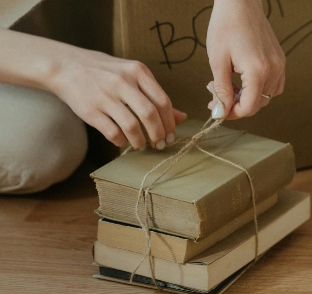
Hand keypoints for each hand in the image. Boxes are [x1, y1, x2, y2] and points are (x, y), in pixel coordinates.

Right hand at [49, 49, 185, 149]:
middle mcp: (122, 81)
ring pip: (132, 126)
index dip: (170, 123)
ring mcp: (105, 95)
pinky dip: (121, 141)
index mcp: (138, 71)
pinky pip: (112, 132)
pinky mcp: (90, 110)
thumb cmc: (106, 72)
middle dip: (159, 134)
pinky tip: (123, 141)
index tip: (171, 135)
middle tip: (160, 144)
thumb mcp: (133, 76)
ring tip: (141, 145)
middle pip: (150, 114)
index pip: (163, 101)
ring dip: (140, 141)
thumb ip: (155, 95)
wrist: (65, 66)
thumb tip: (181, 117)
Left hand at [206, 0, 285, 118]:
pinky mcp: (280, 60)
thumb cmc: (226, 26)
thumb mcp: (218, 61)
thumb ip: (221, 91)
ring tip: (228, 84)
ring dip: (247, 97)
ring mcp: (279, 65)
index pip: (249, 108)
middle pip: (258, 104)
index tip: (217, 109)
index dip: (231, 113)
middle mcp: (273, 70)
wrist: (240, 3)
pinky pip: (274, 85)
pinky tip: (244, 80)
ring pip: (266, 97)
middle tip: (216, 92)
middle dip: (236, 104)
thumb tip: (220, 113)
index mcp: (258, 71)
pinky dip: (260, 89)